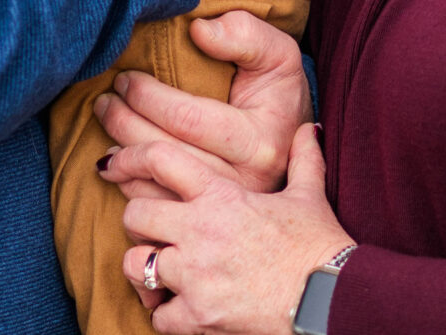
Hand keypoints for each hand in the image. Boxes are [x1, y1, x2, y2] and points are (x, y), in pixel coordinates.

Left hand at [98, 12, 310, 200]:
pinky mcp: (210, 230)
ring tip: (105, 134)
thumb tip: (199, 31)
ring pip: (157, 191)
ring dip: (123, 163)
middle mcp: (244, 183)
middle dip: (125, 125)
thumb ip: (244, 34)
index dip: (147, 97)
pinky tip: (121, 172)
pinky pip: (160, 217)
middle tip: (104, 103)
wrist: (294, 154)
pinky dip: (133, 194)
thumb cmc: (280, 96)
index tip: (124, 79)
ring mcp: (225, 213)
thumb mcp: (280, 55)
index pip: (187, 118)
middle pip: (166, 156)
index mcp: (260, 142)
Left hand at [120, 124, 351, 332]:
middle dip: (137, 219)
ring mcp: (195, 276)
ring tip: (159, 269)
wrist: (329, 300)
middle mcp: (200, 231)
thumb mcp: (309, 195)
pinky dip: (164, 313)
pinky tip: (178, 307)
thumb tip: (306, 129)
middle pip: (135, 213)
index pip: (160, 158)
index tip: (116, 161)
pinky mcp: (198, 316)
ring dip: (143, 267)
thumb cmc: (318, 247)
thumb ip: (303, 158)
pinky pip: (156, 314)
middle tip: (151, 227)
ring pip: (135, 263)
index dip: (131, 156)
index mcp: (221, 196)